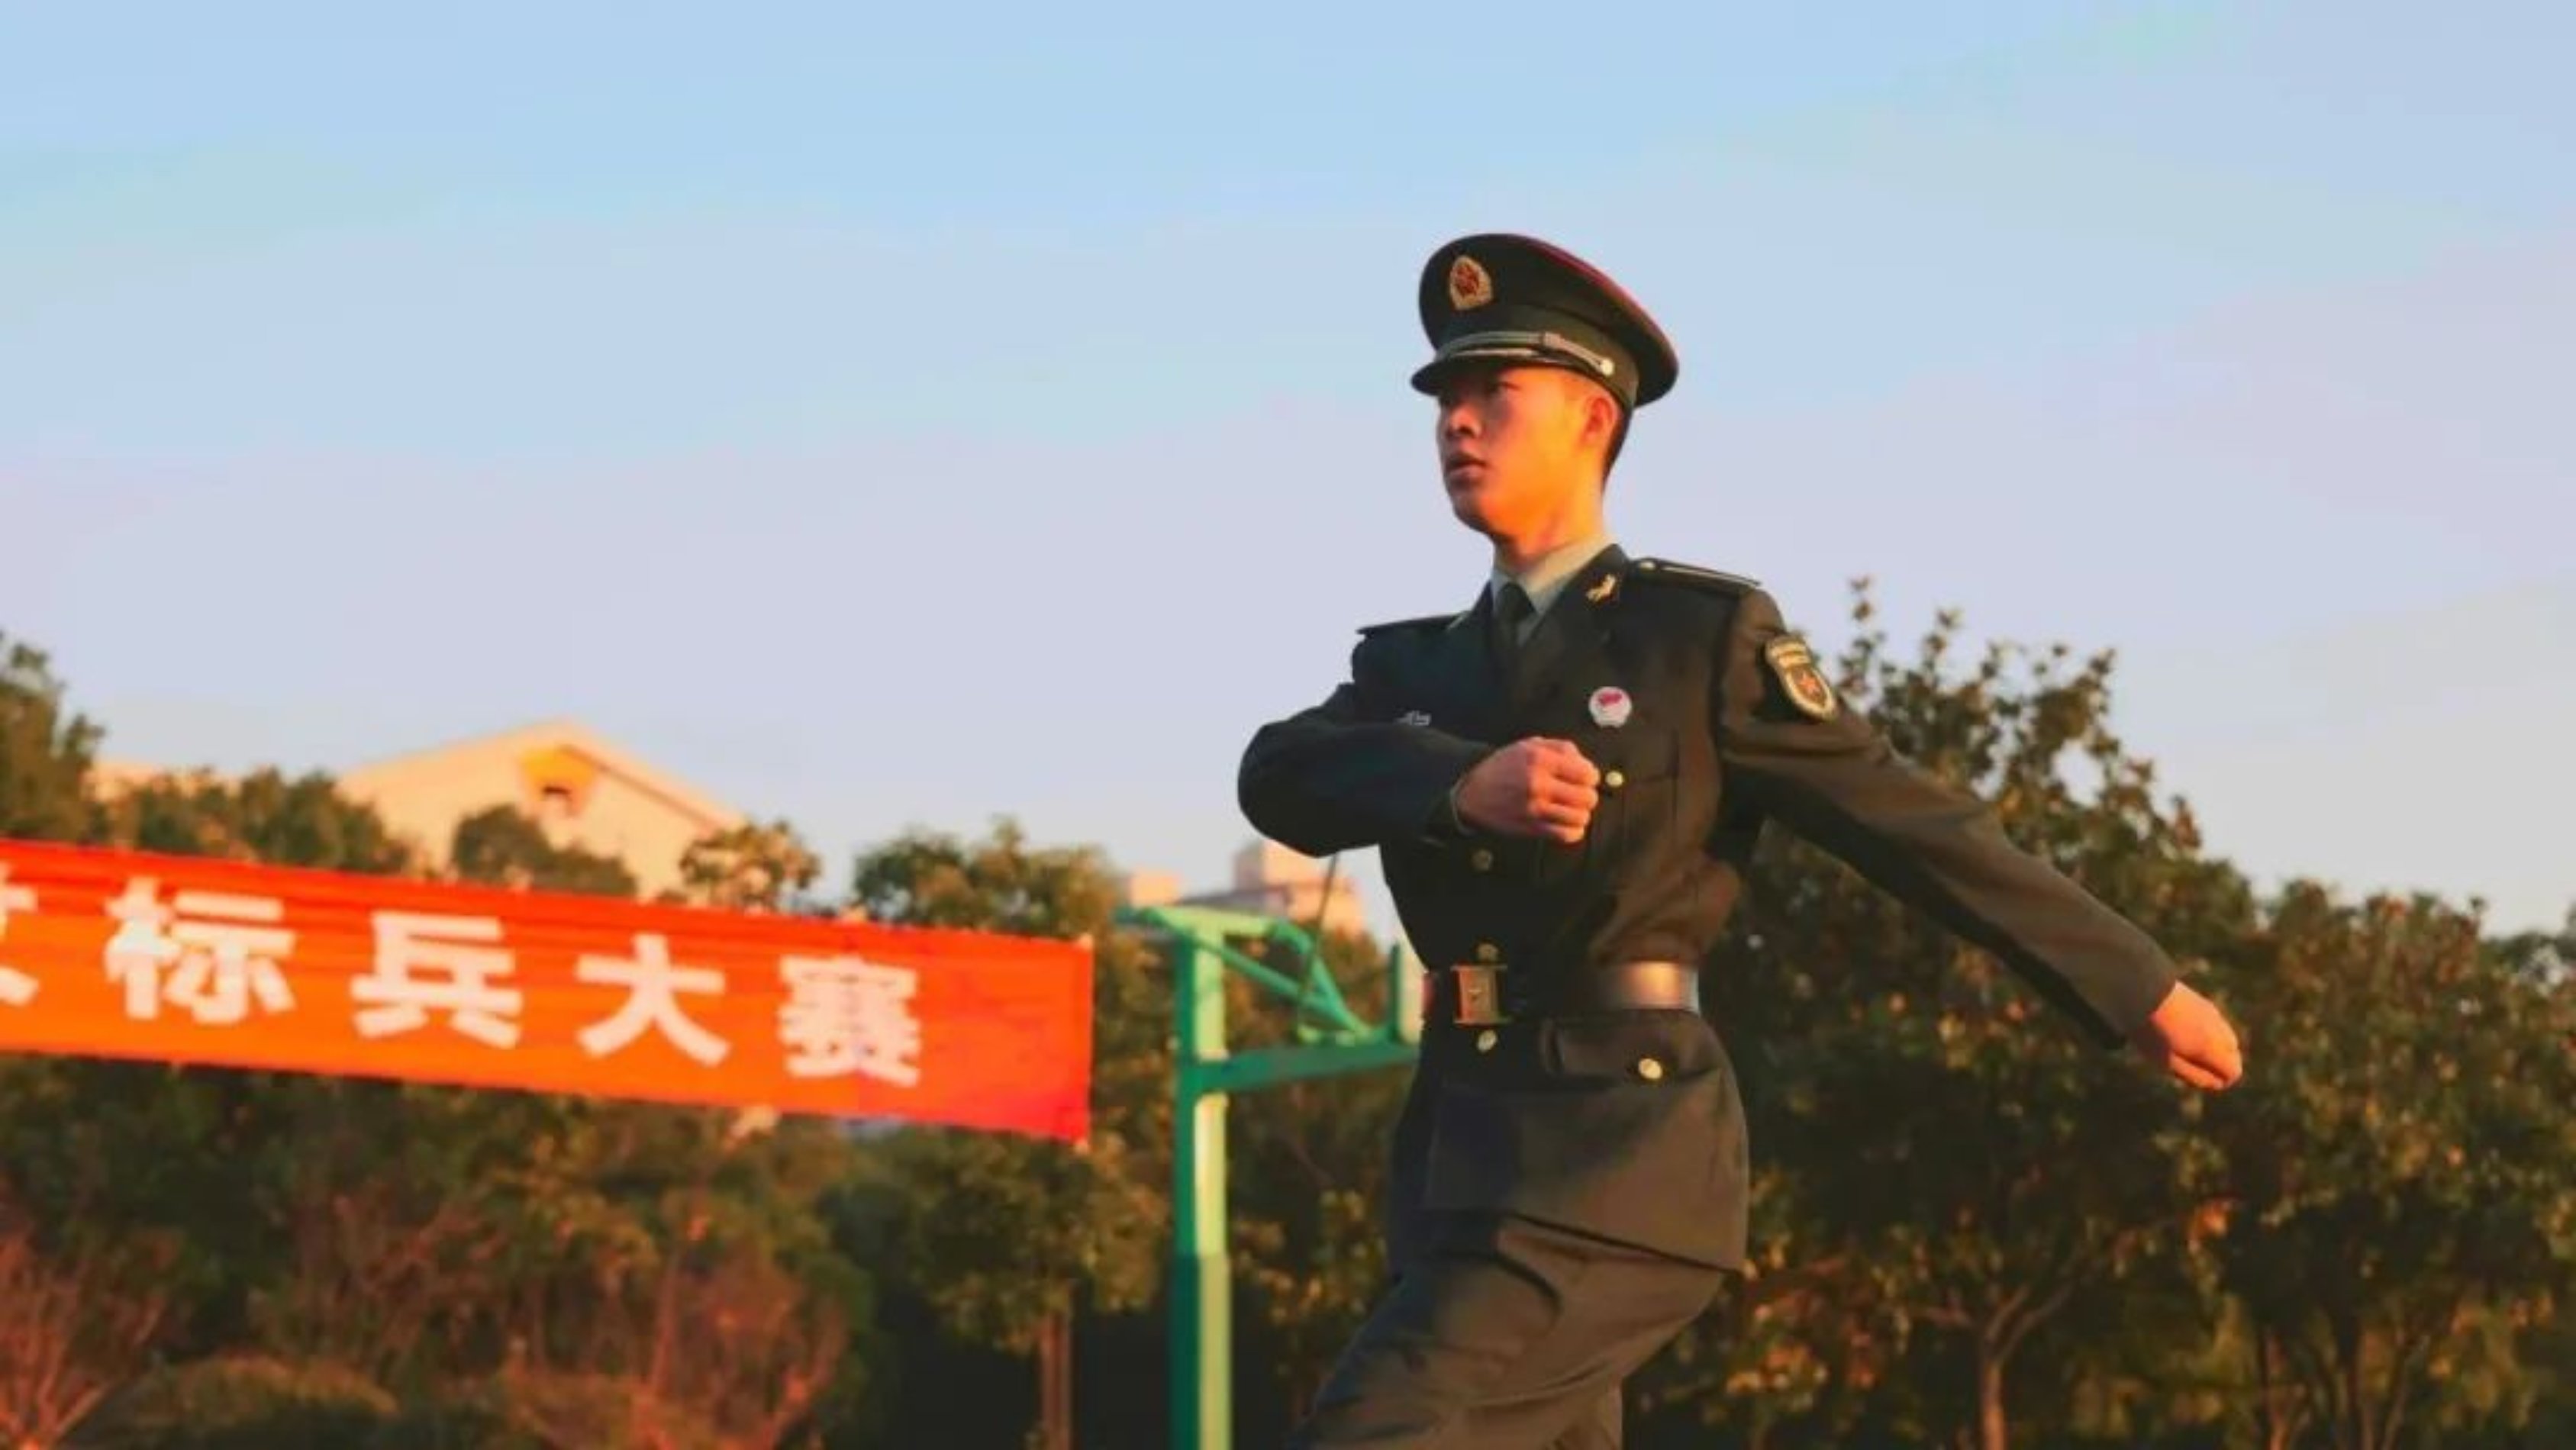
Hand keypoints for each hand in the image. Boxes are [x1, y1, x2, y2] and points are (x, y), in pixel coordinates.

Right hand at [1454, 738, 1600, 843]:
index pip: (1586, 773)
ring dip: (1580, 814)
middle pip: (1587, 797)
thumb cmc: (1503, 767)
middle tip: (1579, 794)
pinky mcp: (1530, 828)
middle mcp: (1539, 784)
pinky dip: (1572, 831)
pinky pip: (1565, 835)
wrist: (1472, 791)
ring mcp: (1535, 809)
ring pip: (1580, 818)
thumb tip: (1585, 762)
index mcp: (1540, 760)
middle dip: (1587, 795)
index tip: (1585, 778)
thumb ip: (1560, 747)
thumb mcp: (1528, 745)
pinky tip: (1566, 823)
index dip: (1591, 776)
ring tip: (1572, 809)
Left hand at [2129, 981, 2243, 1089]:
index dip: (2220, 1080)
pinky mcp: (2203, 1002)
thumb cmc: (2150, 1031)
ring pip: (2226, 1037)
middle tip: (2187, 1062)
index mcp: (2212, 1047)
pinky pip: (2215, 1024)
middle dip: (2218, 1063)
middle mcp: (2218, 1029)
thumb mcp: (2167, 1062)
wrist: (2138, 990)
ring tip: (2183, 1046)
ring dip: (2214, 1047)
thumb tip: (2218, 1084)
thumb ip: (2195, 1076)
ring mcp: (2212, 1013)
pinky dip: (2208, 1032)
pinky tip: (2182, 1030)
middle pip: (2233, 1054)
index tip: (2196, 1077)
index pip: (2235, 1071)